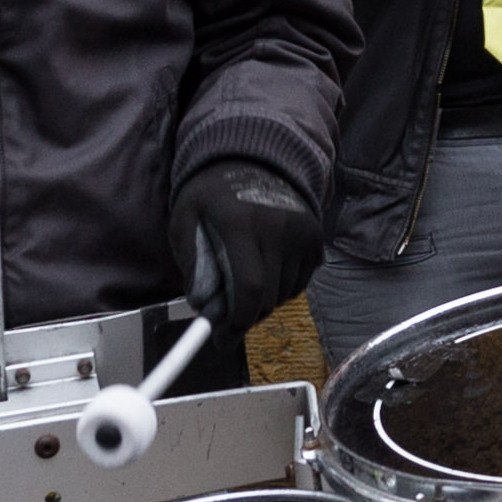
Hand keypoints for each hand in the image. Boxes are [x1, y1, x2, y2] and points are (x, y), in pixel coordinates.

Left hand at [172, 162, 322, 332]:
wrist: (255, 161)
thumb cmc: (213, 195)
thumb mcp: (186, 219)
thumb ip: (192, 261)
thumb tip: (203, 305)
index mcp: (240, 223)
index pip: (247, 287)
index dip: (237, 322)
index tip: (223, 339)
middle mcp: (277, 227)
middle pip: (267, 297)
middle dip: (246, 316)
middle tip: (228, 317)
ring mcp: (302, 231)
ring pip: (285, 294)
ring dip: (264, 301)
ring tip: (245, 282)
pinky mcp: (316, 237)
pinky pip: (300, 283)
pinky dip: (282, 287)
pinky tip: (266, 268)